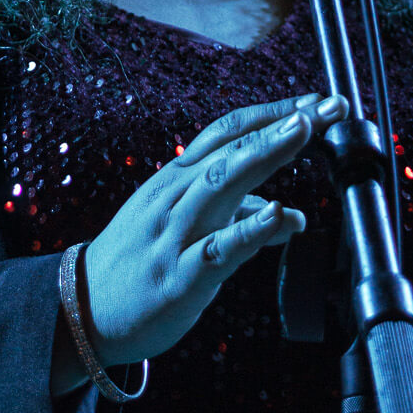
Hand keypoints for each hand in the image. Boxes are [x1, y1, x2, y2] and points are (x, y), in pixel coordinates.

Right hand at [69, 93, 342, 376]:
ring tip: (302, 132)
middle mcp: (176, 195)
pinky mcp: (179, 276)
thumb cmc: (141, 262)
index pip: (230, 132)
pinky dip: (248, 228)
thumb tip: (295, 217)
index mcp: (178, 178)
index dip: (274, 113)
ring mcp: (175, 233)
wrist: (82, 310)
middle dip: (283, 123)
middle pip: (233, 147)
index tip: (318, 102)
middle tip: (329, 107)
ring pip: (222, 184)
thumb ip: (242, 217)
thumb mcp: (191, 230)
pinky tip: (276, 213)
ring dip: (265, 154)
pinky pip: (216, 249)